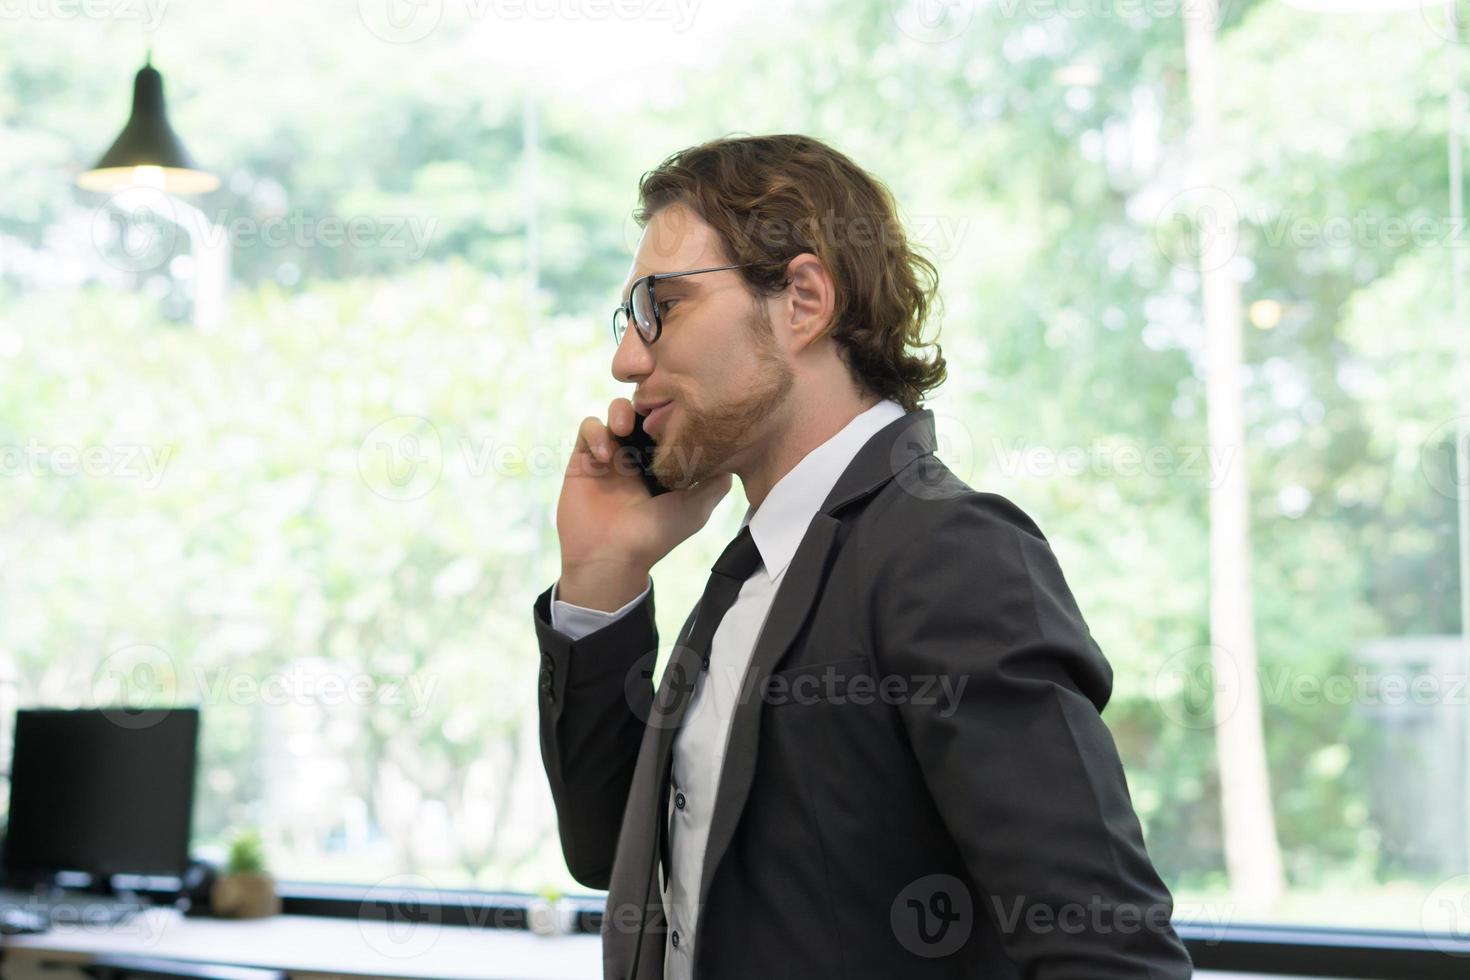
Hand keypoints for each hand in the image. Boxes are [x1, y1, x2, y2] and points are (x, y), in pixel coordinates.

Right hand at [556, 397, 731, 605]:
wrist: (609, 559)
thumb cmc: (654, 537)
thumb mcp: (695, 511)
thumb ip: (715, 484)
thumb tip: (733, 458)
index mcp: (664, 463)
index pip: (670, 423)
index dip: (675, 412)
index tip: (680, 413)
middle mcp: (638, 455)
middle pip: (644, 410)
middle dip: (647, 404)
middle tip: (649, 414)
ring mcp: (611, 455)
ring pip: (616, 412)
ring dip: (620, 411)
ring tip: (623, 428)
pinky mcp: (584, 459)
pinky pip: (588, 428)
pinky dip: (596, 432)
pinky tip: (605, 455)